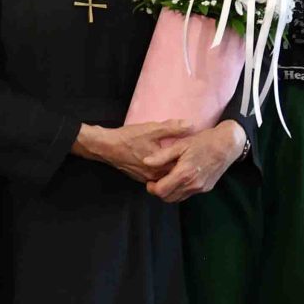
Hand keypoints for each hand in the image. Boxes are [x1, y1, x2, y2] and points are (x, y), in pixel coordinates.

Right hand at [73, 120, 190, 185]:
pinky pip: (154, 176)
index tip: (198, 154)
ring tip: (180, 160)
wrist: (105, 147)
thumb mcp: (152, 129)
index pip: (181, 168)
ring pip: (163, 176)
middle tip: (193, 158)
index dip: (190, 161)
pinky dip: (161, 170)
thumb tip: (191, 124)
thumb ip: (172, 127)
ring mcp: (145, 178)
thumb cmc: (128, 138)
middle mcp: (154, 177)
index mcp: (160, 167)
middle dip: (182, 166)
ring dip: (171, 169)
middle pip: (173, 174)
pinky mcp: (138, 177)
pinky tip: (163, 162)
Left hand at [147, 121, 248, 202]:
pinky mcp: (206, 188)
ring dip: (169, 192)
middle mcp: (192, 184)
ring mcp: (200, 188)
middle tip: (156, 181)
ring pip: (178, 198)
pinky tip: (179, 179)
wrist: (227, 145)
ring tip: (167, 179)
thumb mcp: (181, 145)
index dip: (152, 188)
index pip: (161, 191)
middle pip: (168, 198)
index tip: (149, 181)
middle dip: (159, 192)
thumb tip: (145, 162)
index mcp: (184, 174)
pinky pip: (188, 194)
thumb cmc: (203, 141)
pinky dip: (180, 190)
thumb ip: (162, 156)